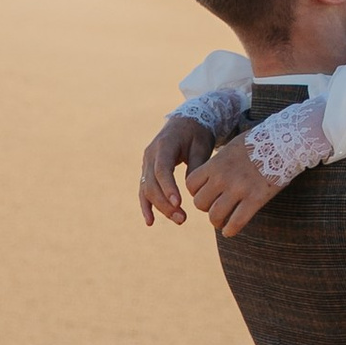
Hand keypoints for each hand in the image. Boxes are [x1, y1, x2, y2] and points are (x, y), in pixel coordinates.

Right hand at [138, 112, 209, 227]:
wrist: (186, 122)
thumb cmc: (197, 133)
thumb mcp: (201, 145)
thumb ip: (196, 166)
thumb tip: (192, 190)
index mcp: (164, 145)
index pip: (162, 170)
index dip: (168, 188)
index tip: (178, 203)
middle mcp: (151, 154)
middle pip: (152, 183)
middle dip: (165, 204)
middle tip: (183, 218)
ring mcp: (146, 163)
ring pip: (147, 189)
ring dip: (160, 208)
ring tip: (179, 220)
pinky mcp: (147, 171)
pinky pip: (144, 190)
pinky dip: (146, 206)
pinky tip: (150, 222)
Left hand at [184, 133, 280, 237]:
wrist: (283, 142)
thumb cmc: (258, 143)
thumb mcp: (231, 148)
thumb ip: (218, 164)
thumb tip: (211, 177)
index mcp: (215, 164)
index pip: (190, 185)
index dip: (196, 192)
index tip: (205, 193)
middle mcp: (223, 177)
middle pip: (200, 203)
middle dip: (206, 208)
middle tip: (215, 207)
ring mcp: (239, 189)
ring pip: (215, 216)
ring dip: (217, 222)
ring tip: (222, 222)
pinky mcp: (255, 199)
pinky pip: (236, 222)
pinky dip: (230, 230)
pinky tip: (230, 231)